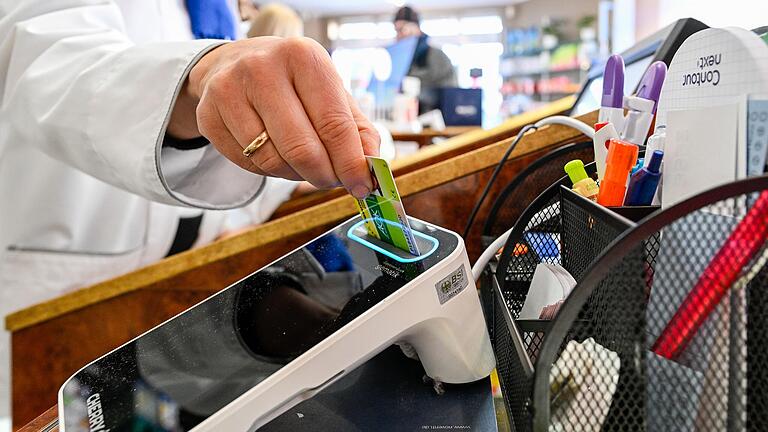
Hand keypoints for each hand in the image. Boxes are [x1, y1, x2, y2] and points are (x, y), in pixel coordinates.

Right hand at [169, 37, 378, 198]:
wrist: (234, 64)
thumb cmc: (294, 83)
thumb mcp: (332, 94)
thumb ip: (358, 131)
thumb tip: (372, 169)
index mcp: (303, 57)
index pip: (334, 124)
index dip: (351, 164)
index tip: (362, 186)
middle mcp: (263, 68)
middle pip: (302, 149)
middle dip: (324, 176)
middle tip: (332, 181)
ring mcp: (229, 90)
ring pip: (273, 161)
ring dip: (295, 175)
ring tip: (302, 162)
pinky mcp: (208, 115)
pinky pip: (248, 165)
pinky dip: (269, 171)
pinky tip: (275, 154)